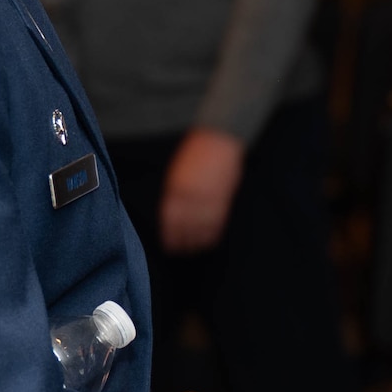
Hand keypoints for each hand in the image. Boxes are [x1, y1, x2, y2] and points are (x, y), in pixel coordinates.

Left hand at [159, 128, 244, 254]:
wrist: (218, 139)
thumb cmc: (196, 151)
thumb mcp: (179, 172)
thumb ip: (176, 193)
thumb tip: (174, 212)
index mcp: (176, 189)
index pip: (170, 219)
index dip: (170, 235)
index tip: (169, 244)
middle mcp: (190, 196)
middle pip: (185, 226)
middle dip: (182, 241)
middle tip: (180, 252)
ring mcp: (208, 197)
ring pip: (201, 227)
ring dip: (198, 240)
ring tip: (195, 250)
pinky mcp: (223, 197)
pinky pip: (217, 220)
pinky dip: (213, 232)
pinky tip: (210, 240)